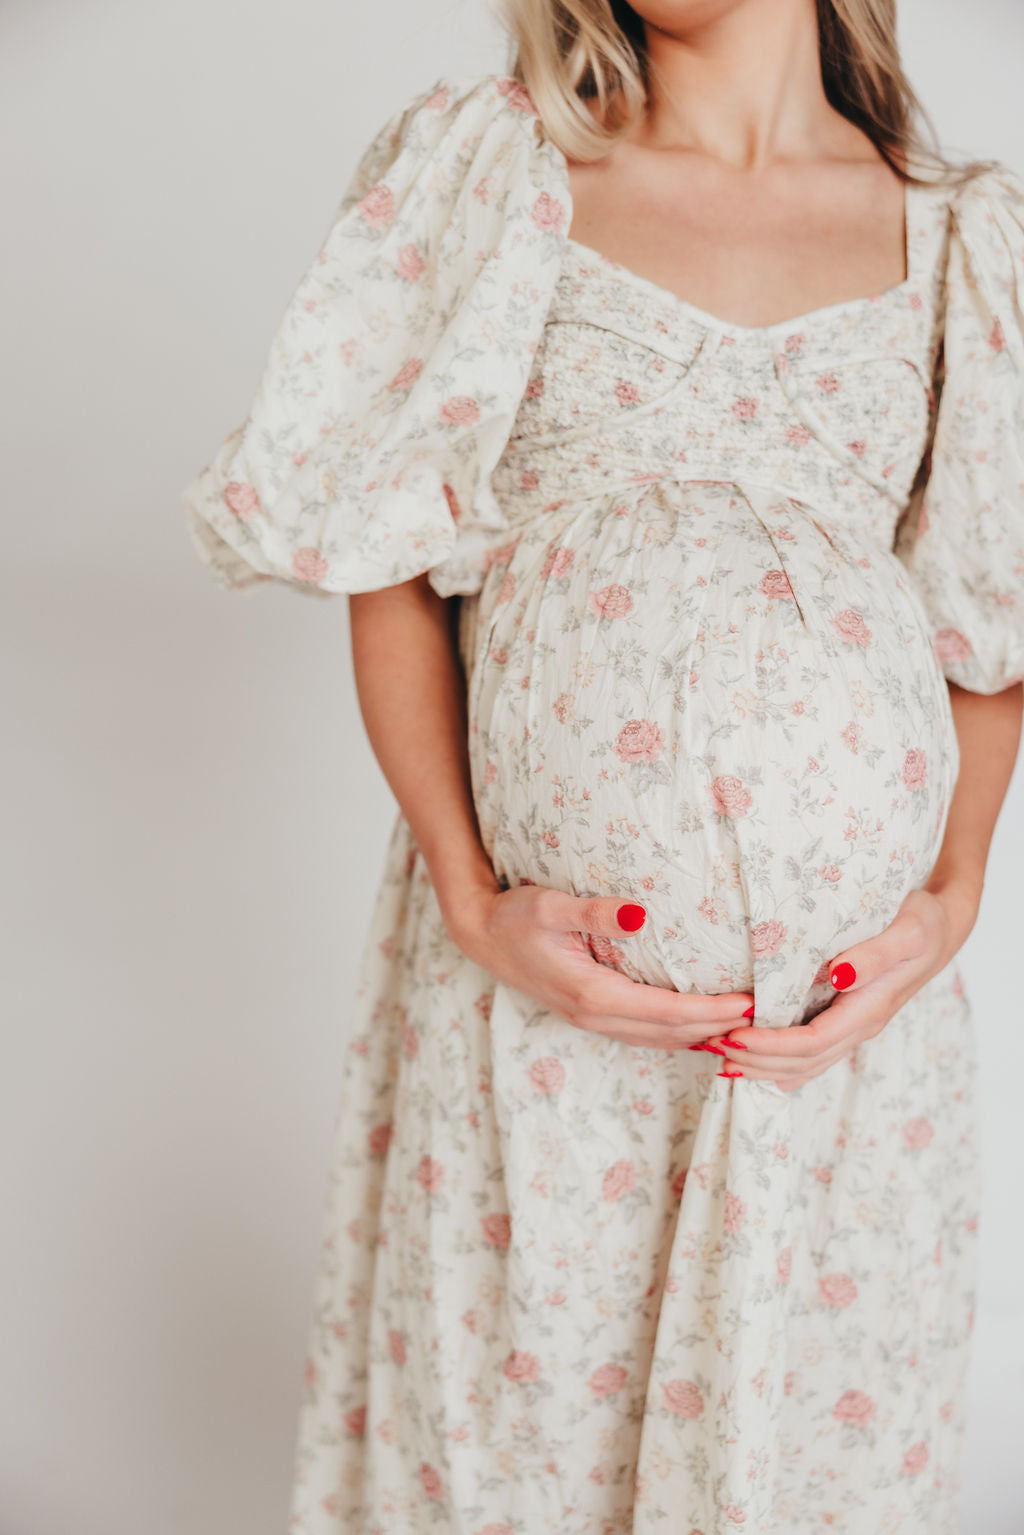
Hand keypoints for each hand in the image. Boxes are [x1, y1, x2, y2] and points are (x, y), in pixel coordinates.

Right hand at [448, 884, 754, 1050]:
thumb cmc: (515, 914)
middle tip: (765, 1019)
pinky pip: (644, 1034)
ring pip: (658, 1041)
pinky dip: (678, 1035)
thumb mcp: (550, 905)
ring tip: (745, 1030)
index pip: (667, 1012)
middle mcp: (594, 1016)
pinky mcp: (591, 1016)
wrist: (481, 934)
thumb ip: (595, 911)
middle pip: (670, 1034)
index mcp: (591, 995)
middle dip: (718, 1029)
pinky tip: (701, 1027)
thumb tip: (642, 914)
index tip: (750, 1002)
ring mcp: (591, 1021)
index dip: (711, 1011)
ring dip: (701, 1038)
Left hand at [707, 882, 980, 1089]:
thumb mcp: (908, 932)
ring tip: (719, 1057)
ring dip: (762, 1066)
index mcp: (869, 1010)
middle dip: (756, 1061)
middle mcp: (859, 1026)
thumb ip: (875, 955)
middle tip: (711, 1048)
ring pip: (805, 1065)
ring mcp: (853, 1027)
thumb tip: (838, 975)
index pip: (811, 1043)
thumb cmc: (924, 924)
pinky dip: (777, 1060)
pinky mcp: (845, 1019)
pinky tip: (751, 1059)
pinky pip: (810, 1053)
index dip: (770, 1045)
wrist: (942, 928)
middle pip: (802, 1063)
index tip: (732, 1035)